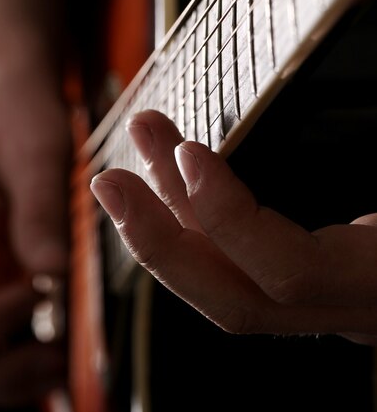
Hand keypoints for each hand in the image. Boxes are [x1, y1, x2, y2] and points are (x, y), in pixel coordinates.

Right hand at [0, 66, 70, 406]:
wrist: (5, 103)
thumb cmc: (15, 117)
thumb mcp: (34, 150)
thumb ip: (40, 212)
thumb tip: (54, 280)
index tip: (44, 297)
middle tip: (60, 360)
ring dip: (9, 379)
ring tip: (65, 366)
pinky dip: (20, 365)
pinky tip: (61, 357)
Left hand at [90, 109, 376, 345]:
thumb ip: (355, 176)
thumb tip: (230, 161)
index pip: (293, 275)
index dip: (230, 218)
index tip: (189, 157)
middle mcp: (351, 309)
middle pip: (234, 301)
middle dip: (159, 241)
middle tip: (110, 182)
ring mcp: (337, 303)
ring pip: (231, 275)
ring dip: (174, 213)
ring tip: (139, 154)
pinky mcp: (324, 282)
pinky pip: (248, 262)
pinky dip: (206, 220)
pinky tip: (178, 181)